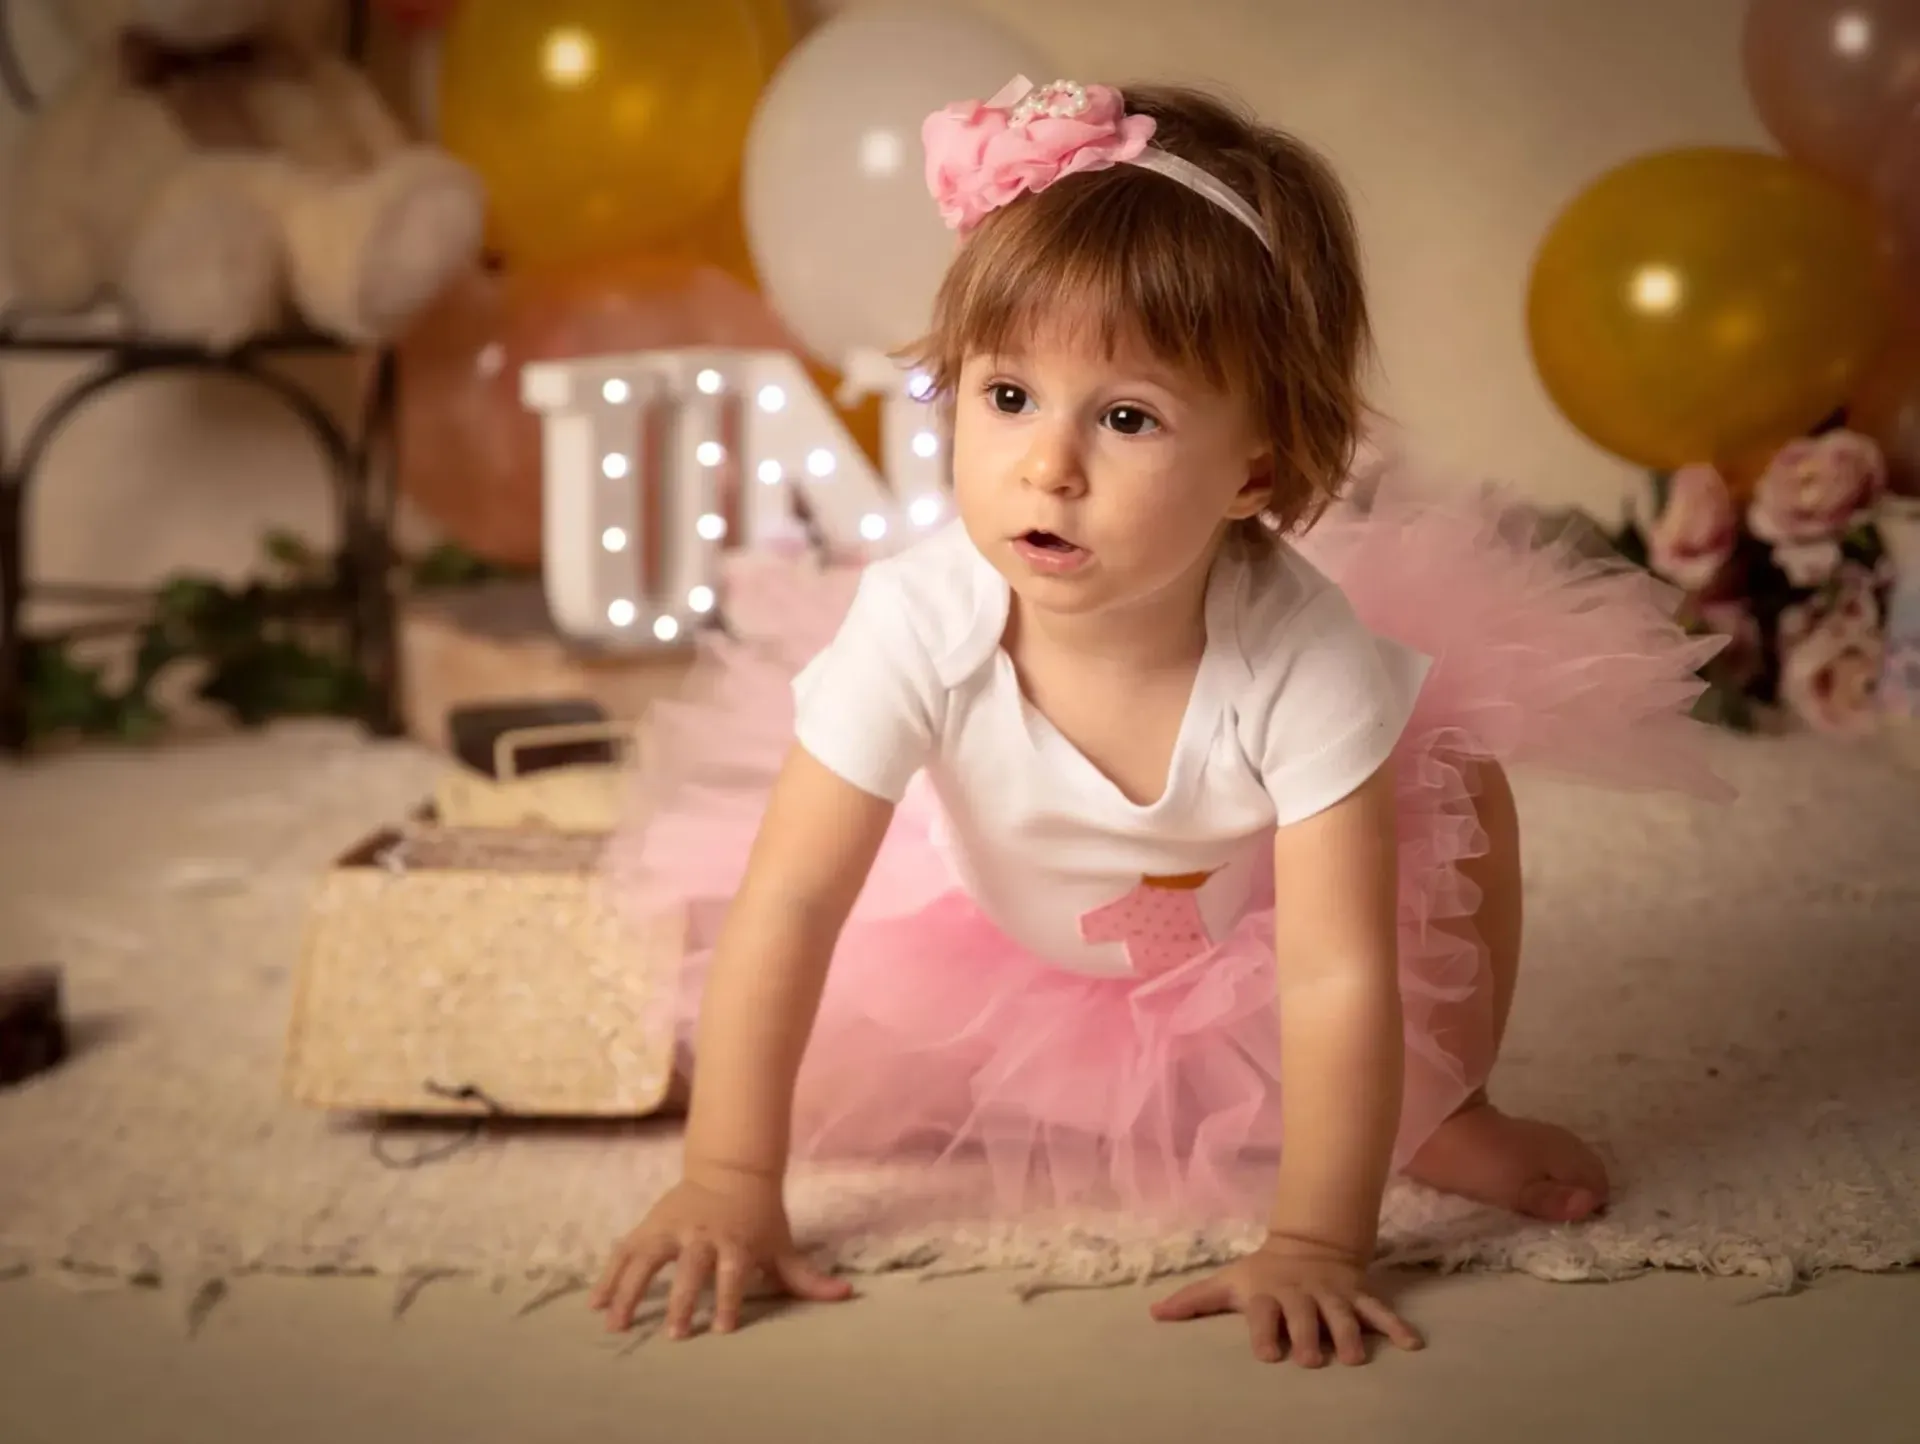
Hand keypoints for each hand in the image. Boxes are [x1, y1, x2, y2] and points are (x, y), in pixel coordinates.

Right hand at [588, 1165, 853, 1336]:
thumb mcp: (782, 1243)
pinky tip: (596, 1303)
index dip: (730, 1299)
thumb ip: (807, 1276)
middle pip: (690, 1268)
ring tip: (617, 1325)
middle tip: (676, 1334)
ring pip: (645, 1258)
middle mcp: (701, 1233)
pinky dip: (609, 1275)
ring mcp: (671, 1227)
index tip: (723, 1329)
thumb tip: (848, 1294)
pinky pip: (624, 1251)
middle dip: (684, 1300)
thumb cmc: (760, 1216)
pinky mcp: (650, 1225)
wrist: (732, 1169)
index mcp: (734, 1240)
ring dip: (630, 1292)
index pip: (732, 1272)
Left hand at [1149, 1233, 1422, 1365]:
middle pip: (1305, 1315)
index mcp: (1268, 1293)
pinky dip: (1395, 1325)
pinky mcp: (1357, 1296)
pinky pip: (1378, 1309)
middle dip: (1309, 1336)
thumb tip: (1153, 1313)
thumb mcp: (1228, 1282)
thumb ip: (1194, 1300)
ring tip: (1356, 1359)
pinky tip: (1412, 1344)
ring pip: (1343, 1314)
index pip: (1264, 1311)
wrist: (1308, 1244)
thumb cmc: (1262, 1274)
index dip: (1265, 1331)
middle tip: (1312, 1359)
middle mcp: (1301, 1295)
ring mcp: (1332, 1295)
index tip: (1269, 1354)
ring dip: (1350, 1334)